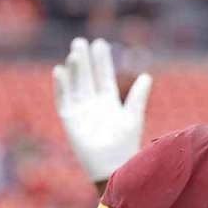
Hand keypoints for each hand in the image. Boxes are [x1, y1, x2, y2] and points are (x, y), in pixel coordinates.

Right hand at [53, 38, 151, 183]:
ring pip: (76, 85)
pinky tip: (60, 70)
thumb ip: (138, 96)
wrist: (113, 166)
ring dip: (74, 70)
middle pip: (87, 77)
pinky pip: (63, 100)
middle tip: (81, 41)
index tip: (100, 43)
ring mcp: (81, 112)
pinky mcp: (70, 121)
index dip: (102, 62)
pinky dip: (61, 87)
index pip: (104, 77)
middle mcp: (94, 105)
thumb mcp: (133, 116)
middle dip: (85, 60)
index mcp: (110, 103)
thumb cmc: (126, 144)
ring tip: (75, 52)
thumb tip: (147, 75)